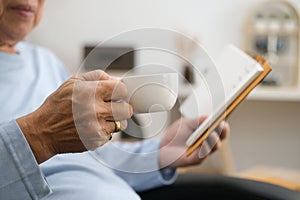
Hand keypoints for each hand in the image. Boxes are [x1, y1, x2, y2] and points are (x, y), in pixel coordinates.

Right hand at [17, 70, 132, 162]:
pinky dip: (104, 131)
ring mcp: (97, 128)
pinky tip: (91, 127)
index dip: (120, 92)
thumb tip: (117, 80)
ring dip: (114, 121)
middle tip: (111, 107)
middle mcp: (97, 111)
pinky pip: (111, 135)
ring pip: (122, 125)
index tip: (115, 94)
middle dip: (121, 107)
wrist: (44, 131)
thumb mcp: (73, 82)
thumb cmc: (59, 104)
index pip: (122, 90)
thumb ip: (97, 77)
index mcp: (92, 93)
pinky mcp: (97, 142)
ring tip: (99, 118)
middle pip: (127, 110)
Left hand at [158, 116, 229, 168]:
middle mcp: (208, 144)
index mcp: (208, 133)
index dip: (224, 124)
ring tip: (212, 132)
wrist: (162, 147)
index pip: (220, 129)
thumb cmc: (176, 135)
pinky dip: (204, 149)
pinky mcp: (194, 160)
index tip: (225, 116)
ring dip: (214, 140)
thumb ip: (197, 120)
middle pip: (220, 138)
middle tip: (221, 124)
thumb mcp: (186, 123)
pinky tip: (203, 142)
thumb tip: (209, 116)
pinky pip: (202, 156)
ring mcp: (202, 153)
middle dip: (222, 131)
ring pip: (213, 147)